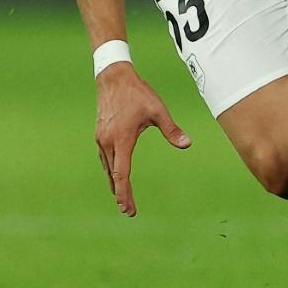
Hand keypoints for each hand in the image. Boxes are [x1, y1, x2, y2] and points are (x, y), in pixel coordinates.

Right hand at [94, 62, 190, 216]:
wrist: (113, 77)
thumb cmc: (137, 93)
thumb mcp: (157, 110)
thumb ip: (171, 129)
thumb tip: (187, 144)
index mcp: (122, 140)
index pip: (122, 174)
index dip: (125, 194)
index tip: (129, 209)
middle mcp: (108, 142)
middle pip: (113, 176)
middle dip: (121, 194)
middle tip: (129, 210)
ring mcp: (101, 138)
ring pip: (107, 168)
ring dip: (114, 183)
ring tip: (122, 197)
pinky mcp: (100, 134)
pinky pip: (105, 158)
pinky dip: (110, 170)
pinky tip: (115, 174)